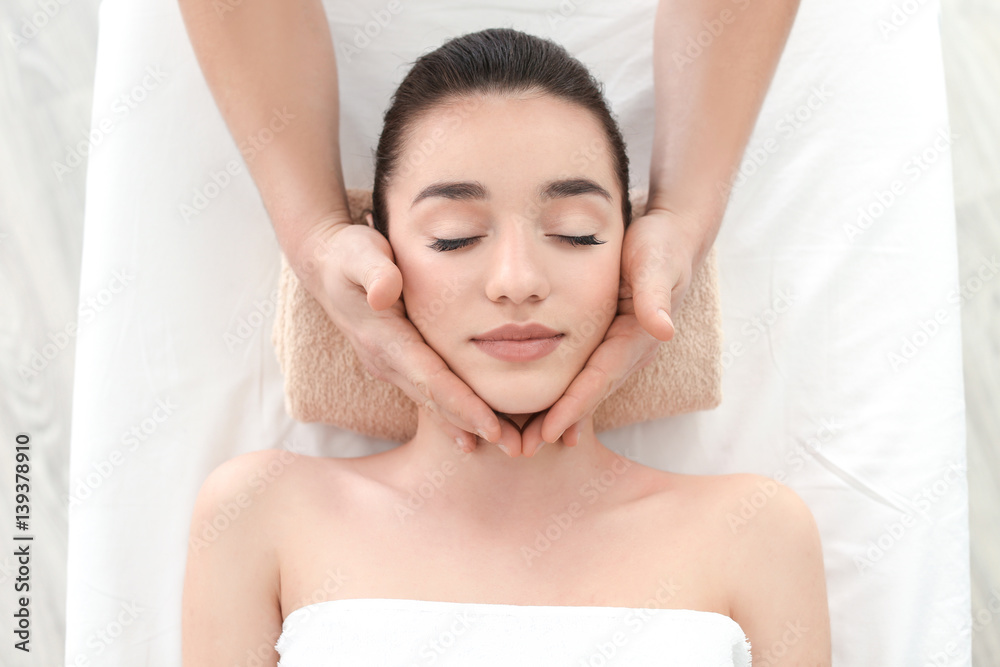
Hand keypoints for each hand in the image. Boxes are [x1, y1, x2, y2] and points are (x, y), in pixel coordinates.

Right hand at [293, 216, 508, 451]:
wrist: (327, 265)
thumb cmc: (349, 255)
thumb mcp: (358, 253)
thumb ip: (373, 271)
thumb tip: (383, 294)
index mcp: (384, 339)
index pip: (428, 379)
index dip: (460, 404)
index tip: (490, 426)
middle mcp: (387, 361)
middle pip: (436, 402)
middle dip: (474, 426)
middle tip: (514, 448)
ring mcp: (391, 366)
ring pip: (434, 403)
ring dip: (468, 426)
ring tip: (507, 446)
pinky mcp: (399, 363)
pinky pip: (430, 394)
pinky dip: (454, 414)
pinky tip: (476, 432)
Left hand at [515, 206, 706, 455]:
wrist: (672, 237)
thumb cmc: (659, 245)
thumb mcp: (657, 262)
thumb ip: (656, 295)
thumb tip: (664, 330)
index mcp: (636, 337)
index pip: (600, 379)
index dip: (575, 407)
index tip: (550, 432)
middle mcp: (629, 351)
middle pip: (589, 395)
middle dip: (559, 423)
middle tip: (524, 450)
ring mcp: (619, 350)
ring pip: (584, 391)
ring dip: (558, 417)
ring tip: (525, 443)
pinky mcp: (610, 344)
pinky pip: (583, 377)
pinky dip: (564, 398)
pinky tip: (542, 415)